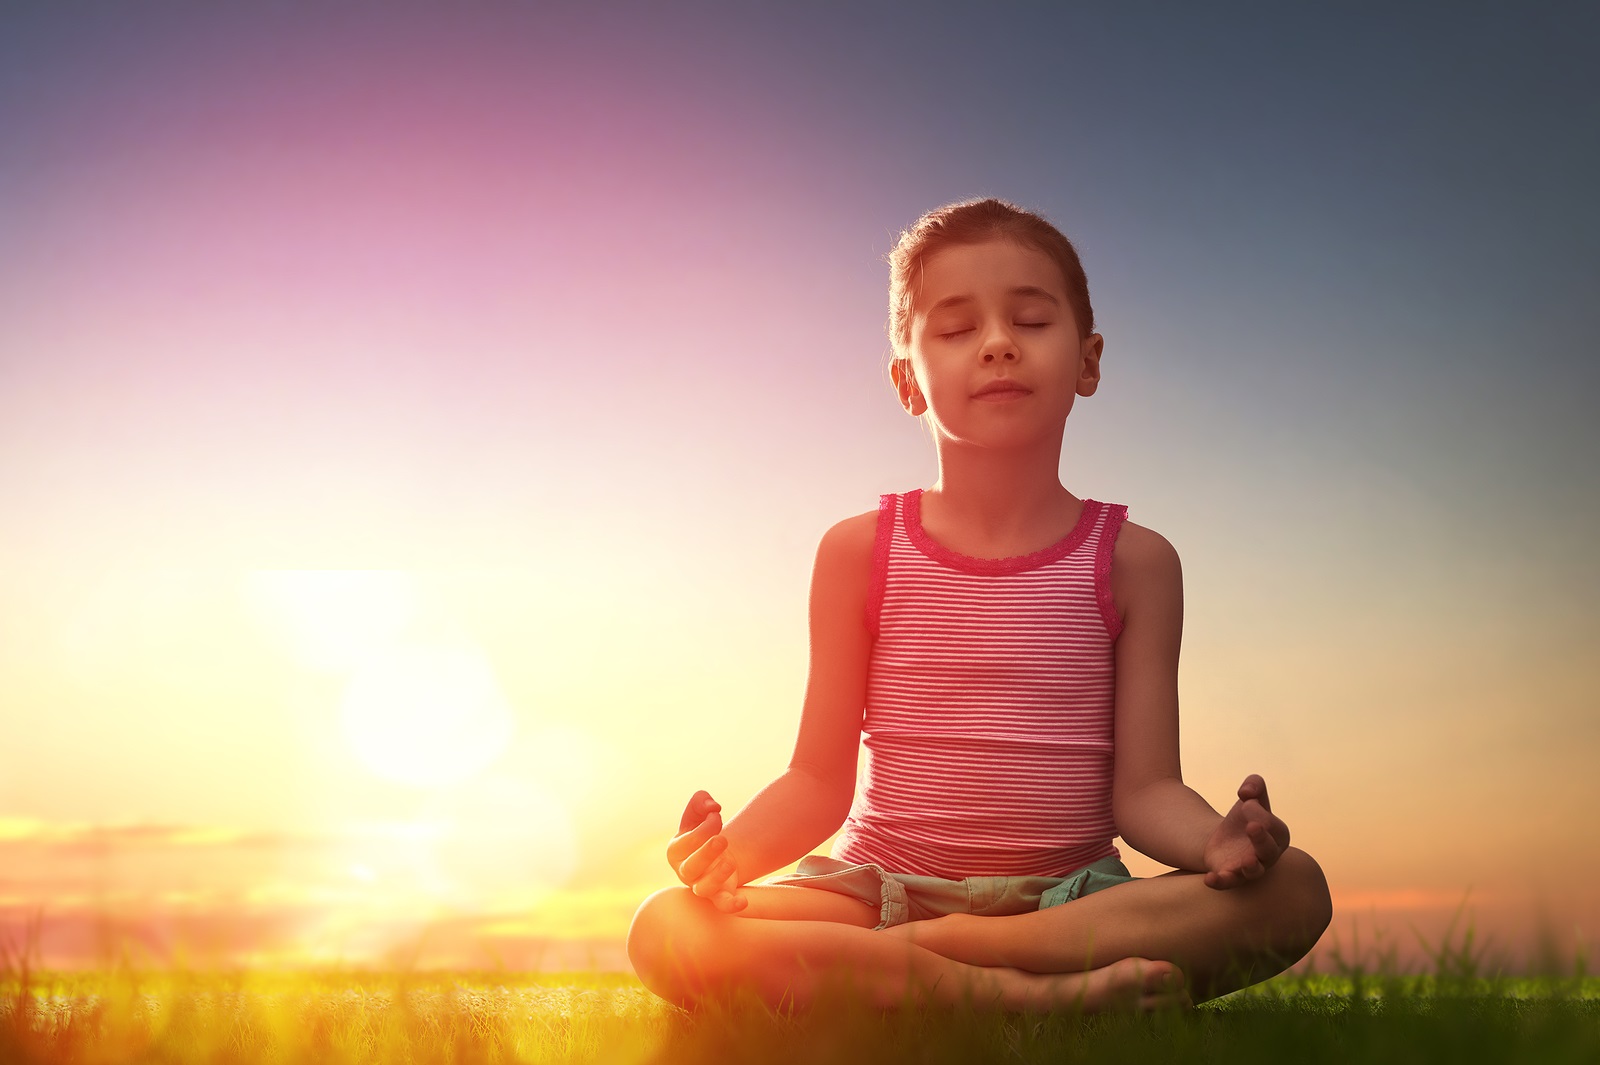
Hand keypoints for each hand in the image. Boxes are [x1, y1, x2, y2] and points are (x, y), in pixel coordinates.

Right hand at [666, 790, 746, 912]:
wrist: (718, 851)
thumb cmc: (704, 829)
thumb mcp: (699, 811)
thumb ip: (701, 801)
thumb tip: (712, 808)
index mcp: (675, 851)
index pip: (686, 842)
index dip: (704, 827)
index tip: (718, 815)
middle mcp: (684, 871)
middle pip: (691, 867)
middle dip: (706, 853)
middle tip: (722, 839)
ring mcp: (700, 885)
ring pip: (703, 889)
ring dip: (716, 878)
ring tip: (730, 863)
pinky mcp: (719, 895)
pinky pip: (722, 904)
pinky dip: (731, 905)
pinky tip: (743, 901)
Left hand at [1202, 774, 1291, 889]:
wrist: (1224, 839)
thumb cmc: (1245, 818)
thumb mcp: (1250, 797)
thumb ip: (1254, 785)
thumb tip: (1246, 791)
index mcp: (1277, 836)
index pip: (1273, 826)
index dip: (1260, 813)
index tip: (1244, 799)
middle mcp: (1267, 856)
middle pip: (1269, 851)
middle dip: (1262, 839)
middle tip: (1252, 826)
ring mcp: (1249, 869)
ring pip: (1254, 872)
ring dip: (1251, 867)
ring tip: (1247, 862)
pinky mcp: (1229, 876)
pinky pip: (1227, 882)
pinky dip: (1219, 881)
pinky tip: (1208, 879)